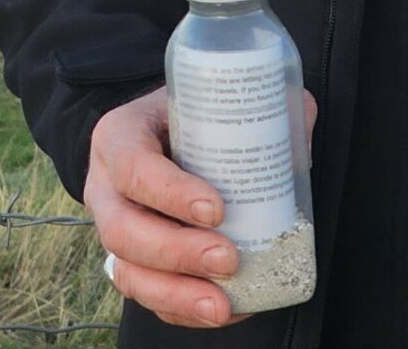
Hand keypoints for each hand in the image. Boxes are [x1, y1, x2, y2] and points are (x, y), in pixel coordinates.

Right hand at [82, 85, 318, 328]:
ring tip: (221, 304)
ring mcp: (114, 230)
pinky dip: (185, 309)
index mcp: (119, 136)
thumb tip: (302, 120)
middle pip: (123, 230)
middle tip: (228, 258)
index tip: (217, 208)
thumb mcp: (213, 98)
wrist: (169, 136)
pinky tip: (226, 308)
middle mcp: (105, 187)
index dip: (169, 193)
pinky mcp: (132, 263)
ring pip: (128, 273)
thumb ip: (258, 104)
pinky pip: (149, 297)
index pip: (133, 167)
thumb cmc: (193, 117)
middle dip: (176, 252)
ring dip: (175, 293)